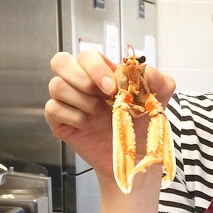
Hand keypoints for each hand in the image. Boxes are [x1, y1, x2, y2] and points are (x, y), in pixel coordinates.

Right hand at [45, 50, 175, 184]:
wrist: (134, 156)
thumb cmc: (142, 124)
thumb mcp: (160, 98)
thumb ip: (158, 79)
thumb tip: (143, 70)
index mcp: (102, 73)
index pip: (87, 55)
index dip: (96, 67)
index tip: (112, 87)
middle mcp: (82, 84)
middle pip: (60, 61)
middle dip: (81, 78)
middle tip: (102, 97)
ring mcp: (69, 101)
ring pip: (56, 85)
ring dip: (80, 100)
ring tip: (98, 113)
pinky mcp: (60, 121)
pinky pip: (53, 109)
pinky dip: (72, 116)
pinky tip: (88, 125)